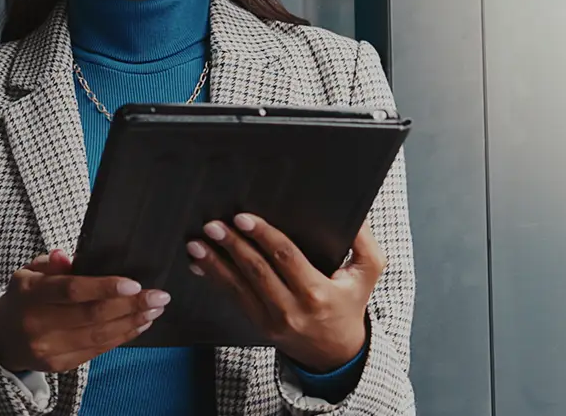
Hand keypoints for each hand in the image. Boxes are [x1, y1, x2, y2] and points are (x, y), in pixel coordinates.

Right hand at [0, 250, 171, 372]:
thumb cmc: (25, 296)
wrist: (2, 337)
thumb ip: (51, 263)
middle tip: (158, 296)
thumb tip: (69, 257)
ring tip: (154, 309)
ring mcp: (48, 349)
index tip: (134, 283)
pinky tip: (139, 324)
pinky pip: (97, 350)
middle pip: (91, 316)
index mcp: (29, 293)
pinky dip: (122, 336)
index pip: (71, 290)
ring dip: (132, 322)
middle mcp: (37, 324)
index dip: (104, 287)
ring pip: (99, 336)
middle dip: (130, 306)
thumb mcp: (30, 272)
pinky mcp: (59, 365)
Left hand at [188, 214, 383, 371]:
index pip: (285, 258)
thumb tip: (357, 213)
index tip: (243, 218)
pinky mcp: (258, 324)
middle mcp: (292, 308)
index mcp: (317, 292)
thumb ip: (364, 242)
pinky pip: (234, 298)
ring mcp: (272, 319)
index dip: (263, 235)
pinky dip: (215, 279)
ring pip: (238, 286)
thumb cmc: (349, 305)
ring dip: (214, 263)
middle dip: (232, 245)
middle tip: (213, 225)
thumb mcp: (368, 273)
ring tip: (197, 243)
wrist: (337, 353)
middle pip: (257, 271)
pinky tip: (199, 264)